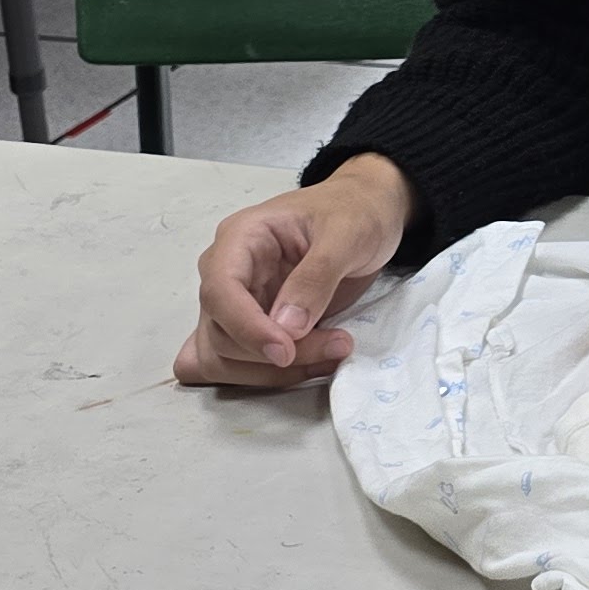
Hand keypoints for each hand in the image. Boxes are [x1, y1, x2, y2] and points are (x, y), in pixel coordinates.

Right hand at [174, 156, 410, 387]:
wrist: (369, 213)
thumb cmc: (356, 212)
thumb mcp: (347, 235)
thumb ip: (316, 278)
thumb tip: (286, 329)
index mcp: (240, 239)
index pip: (219, 291)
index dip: (246, 328)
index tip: (286, 351)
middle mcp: (227, 272)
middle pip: (221, 333)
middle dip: (276, 354)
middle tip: (339, 344)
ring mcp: (236, 302)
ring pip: (224, 358)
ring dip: (274, 372)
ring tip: (333, 353)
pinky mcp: (251, 326)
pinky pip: (231, 364)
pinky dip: (260, 377)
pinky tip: (300, 369)